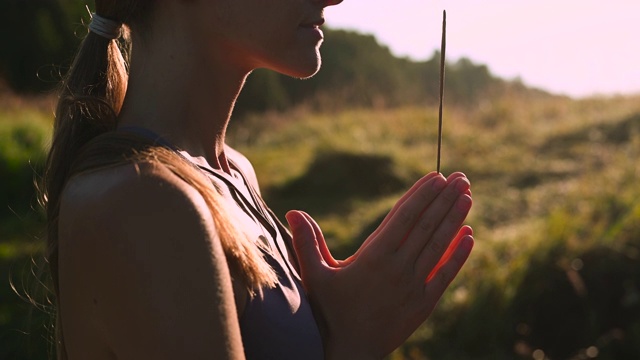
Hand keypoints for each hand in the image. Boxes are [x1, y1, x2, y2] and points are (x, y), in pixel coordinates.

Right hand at [286, 172, 473, 358]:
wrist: (350, 354)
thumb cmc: (328, 313)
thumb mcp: (315, 276)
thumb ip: (306, 242)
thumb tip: (293, 211)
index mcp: (373, 257)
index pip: (404, 216)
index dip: (422, 194)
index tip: (437, 176)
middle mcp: (398, 268)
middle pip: (427, 225)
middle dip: (445, 199)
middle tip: (462, 177)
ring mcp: (414, 286)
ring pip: (439, 244)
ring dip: (455, 218)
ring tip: (468, 196)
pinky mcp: (424, 303)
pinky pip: (445, 273)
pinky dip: (459, 254)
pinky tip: (470, 235)